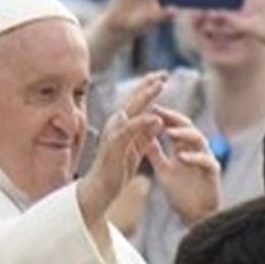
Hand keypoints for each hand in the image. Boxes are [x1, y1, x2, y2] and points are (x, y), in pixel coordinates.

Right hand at [77, 72, 166, 223]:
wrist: (100, 190)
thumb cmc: (116, 170)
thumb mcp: (136, 149)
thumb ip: (146, 134)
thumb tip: (158, 119)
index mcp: (121, 125)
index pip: (136, 102)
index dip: (149, 88)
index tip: (163, 77)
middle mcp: (115, 125)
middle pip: (133, 99)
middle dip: (148, 85)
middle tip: (164, 74)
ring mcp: (113, 133)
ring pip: (130, 109)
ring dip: (145, 96)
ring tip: (159, 85)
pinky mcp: (114, 145)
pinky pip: (129, 130)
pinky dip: (142, 122)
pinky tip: (155, 116)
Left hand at [146, 106, 219, 223]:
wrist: (195, 217)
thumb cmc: (181, 194)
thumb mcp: (163, 170)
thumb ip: (155, 153)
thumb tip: (142, 136)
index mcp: (183, 148)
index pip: (174, 126)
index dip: (162, 116)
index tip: (148, 108)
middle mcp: (196, 150)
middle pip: (187, 127)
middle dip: (173, 118)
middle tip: (158, 111)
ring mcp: (206, 160)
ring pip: (199, 139)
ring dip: (184, 134)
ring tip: (169, 132)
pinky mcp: (213, 173)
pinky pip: (206, 161)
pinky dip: (194, 157)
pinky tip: (182, 156)